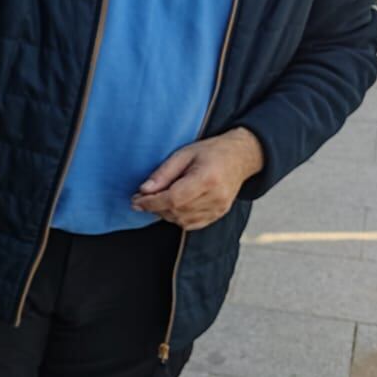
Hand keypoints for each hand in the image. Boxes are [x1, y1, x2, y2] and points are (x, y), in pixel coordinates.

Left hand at [132, 129, 264, 231]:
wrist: (241, 157)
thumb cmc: (211, 151)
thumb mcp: (184, 153)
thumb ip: (164, 173)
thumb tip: (143, 190)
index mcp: (207, 179)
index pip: (173, 199)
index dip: (151, 202)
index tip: (135, 200)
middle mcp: (215, 197)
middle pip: (176, 211)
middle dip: (154, 207)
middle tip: (140, 199)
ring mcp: (219, 208)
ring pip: (181, 221)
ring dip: (164, 213)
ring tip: (156, 200)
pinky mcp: (218, 214)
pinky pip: (190, 224)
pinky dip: (177, 218)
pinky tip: (171, 206)